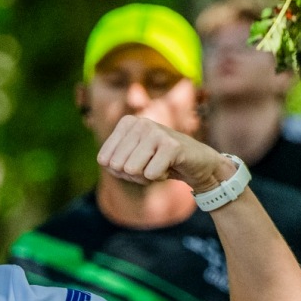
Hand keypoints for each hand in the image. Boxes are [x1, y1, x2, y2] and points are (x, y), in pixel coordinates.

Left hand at [97, 115, 233, 191]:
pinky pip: (150, 174)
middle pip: (117, 166)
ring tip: (160, 165)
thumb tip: (113, 164)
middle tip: (150, 165)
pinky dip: (160, 177)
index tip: (137, 162)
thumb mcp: (129, 161)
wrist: (196, 162)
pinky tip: (170, 166)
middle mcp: (140, 122)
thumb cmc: (158, 162)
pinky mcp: (172, 146)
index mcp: (127, 123)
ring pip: (132, 170)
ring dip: (146, 176)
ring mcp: (157, 131)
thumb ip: (112, 163)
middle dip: (132, 174)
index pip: (104, 160)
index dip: (119, 170)